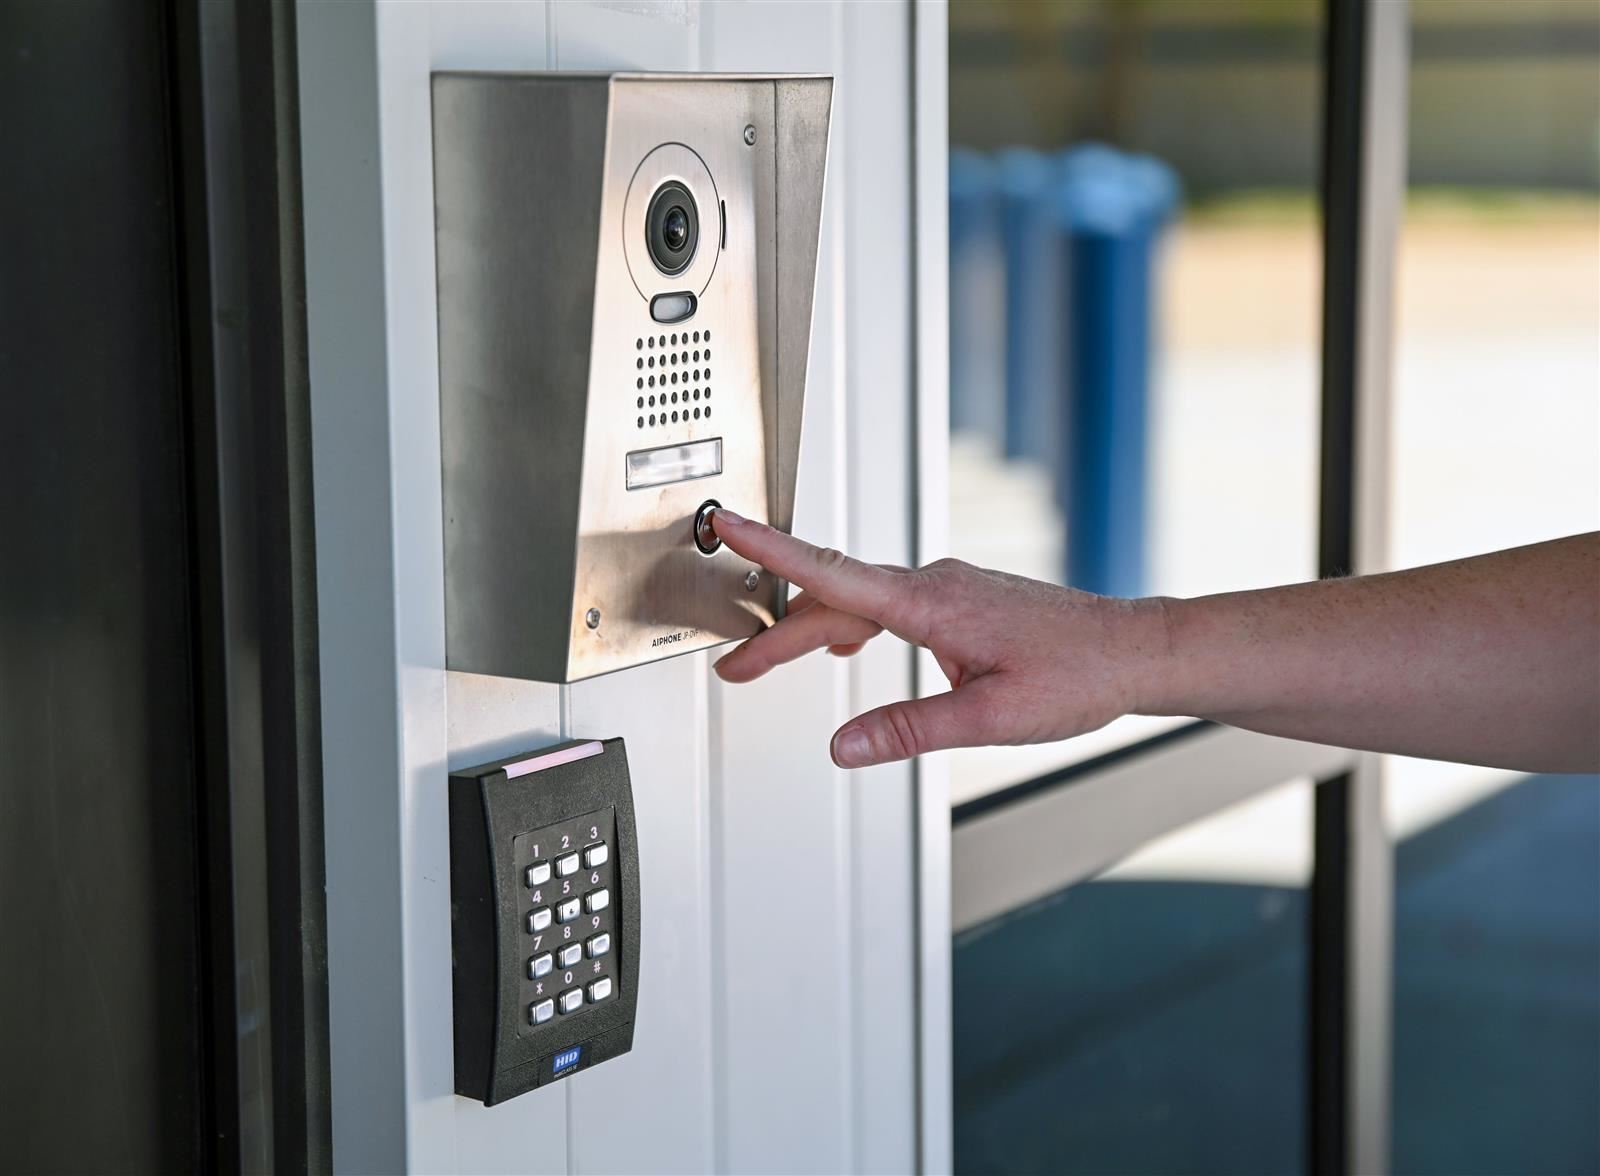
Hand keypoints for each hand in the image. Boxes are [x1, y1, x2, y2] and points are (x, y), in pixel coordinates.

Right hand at [709, 508, 1170, 768]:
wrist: (1135, 651)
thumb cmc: (1079, 676)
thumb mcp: (990, 719)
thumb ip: (909, 730)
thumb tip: (845, 746)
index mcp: (932, 604)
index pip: (832, 572)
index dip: (771, 551)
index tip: (728, 525)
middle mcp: (935, 584)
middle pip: (834, 599)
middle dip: (777, 633)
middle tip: (736, 668)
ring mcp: (948, 587)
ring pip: (859, 599)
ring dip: (812, 628)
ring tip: (771, 658)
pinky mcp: (961, 598)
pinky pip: (887, 601)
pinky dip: (852, 621)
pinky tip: (847, 646)